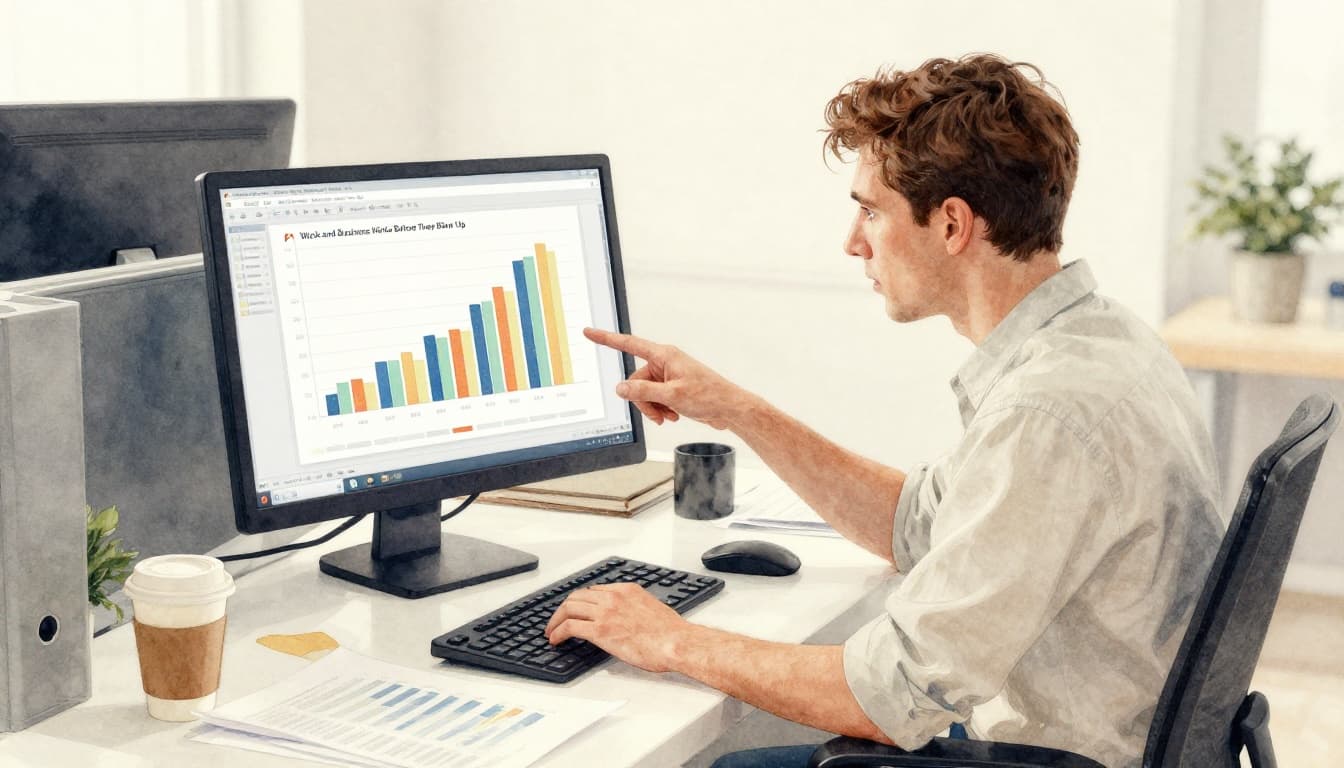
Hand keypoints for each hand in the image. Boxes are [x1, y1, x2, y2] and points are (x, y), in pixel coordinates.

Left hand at [544, 583, 688, 672]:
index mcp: (626, 590)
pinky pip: (570, 626)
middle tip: (557, 620)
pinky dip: (558, 632)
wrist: (675, 642)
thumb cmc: (670, 633)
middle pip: (577, 596)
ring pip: (569, 608)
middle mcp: (613, 596)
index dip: (581, 602)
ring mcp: (605, 612)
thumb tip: (627, 620)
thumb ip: (634, 609)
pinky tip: (556, 639)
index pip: (594, 590)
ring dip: (556, 620)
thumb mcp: (651, 609)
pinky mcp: (600, 630)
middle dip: (564, 608)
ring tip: (552, 631)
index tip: (576, 610)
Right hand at [583, 327, 748, 428]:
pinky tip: (673, 415)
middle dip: (643, 400)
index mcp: (664, 355)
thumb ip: (643, 392)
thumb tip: (621, 388)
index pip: (629, 344)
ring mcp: (668, 376)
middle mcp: (665, 363)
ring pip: (644, 392)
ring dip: (653, 407)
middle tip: (658, 414)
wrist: (729, 409)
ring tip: (669, 416)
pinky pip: (655, 398)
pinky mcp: (673, 388)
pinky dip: (660, 409)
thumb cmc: (708, 396)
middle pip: (636, 380)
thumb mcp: (672, 396)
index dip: (607, 339)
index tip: (589, 332)